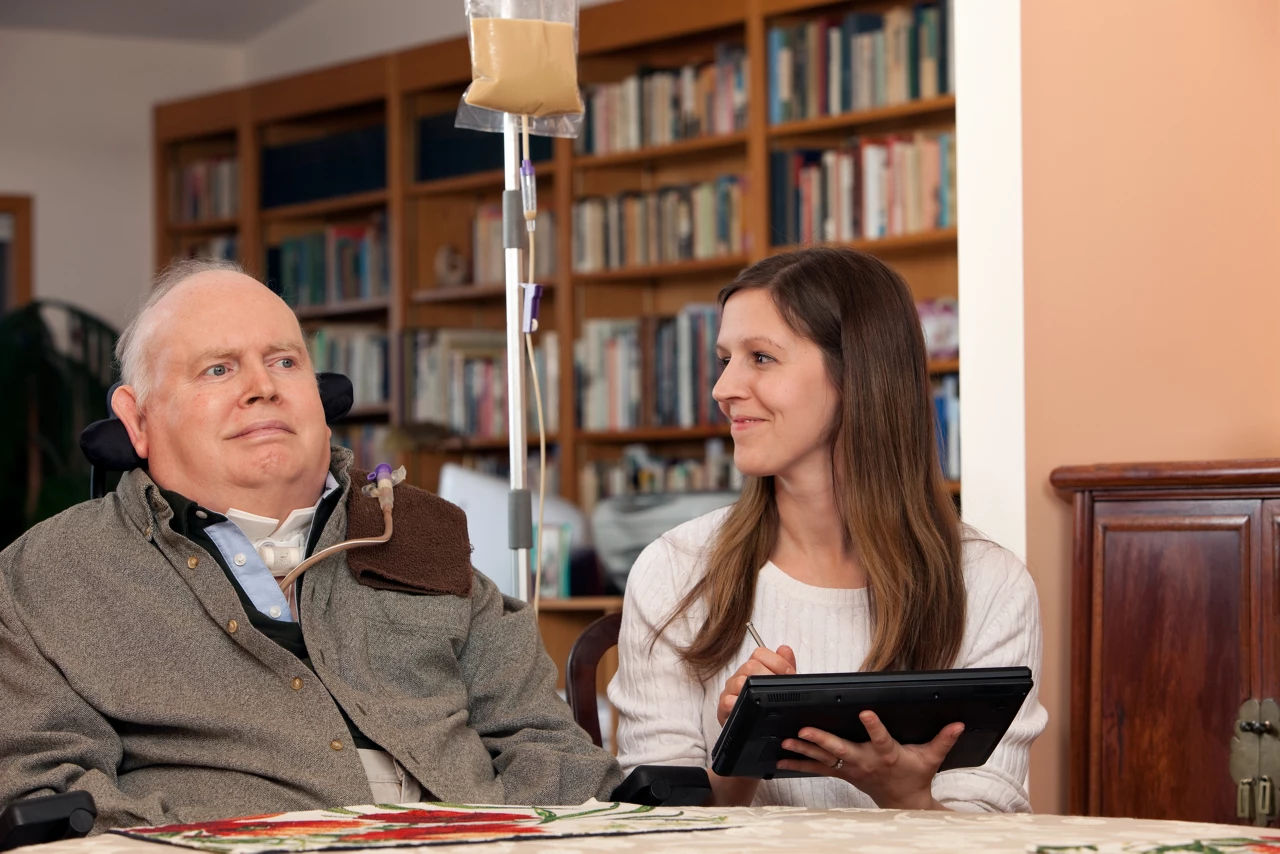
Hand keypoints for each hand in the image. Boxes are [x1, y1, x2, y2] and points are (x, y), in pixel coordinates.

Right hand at [716, 644, 796, 725]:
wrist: (752, 730)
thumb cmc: (765, 705)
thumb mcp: (779, 686)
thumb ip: (785, 667)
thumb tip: (784, 649)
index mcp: (754, 668)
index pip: (760, 654)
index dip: (777, 662)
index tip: (789, 674)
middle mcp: (740, 677)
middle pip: (750, 666)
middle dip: (768, 677)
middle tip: (778, 689)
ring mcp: (731, 691)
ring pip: (739, 682)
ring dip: (753, 690)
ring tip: (765, 697)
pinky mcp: (724, 708)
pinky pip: (727, 701)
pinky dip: (735, 703)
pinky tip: (744, 705)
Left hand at [776, 710, 963, 809]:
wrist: (902, 804)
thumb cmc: (915, 776)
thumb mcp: (931, 758)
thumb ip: (943, 739)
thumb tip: (958, 722)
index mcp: (887, 754)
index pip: (880, 738)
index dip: (873, 726)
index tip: (864, 712)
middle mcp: (865, 762)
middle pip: (841, 749)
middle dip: (822, 739)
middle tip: (804, 729)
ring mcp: (851, 769)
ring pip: (824, 759)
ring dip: (804, 750)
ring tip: (786, 741)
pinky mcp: (842, 773)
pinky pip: (817, 768)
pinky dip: (799, 763)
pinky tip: (782, 757)